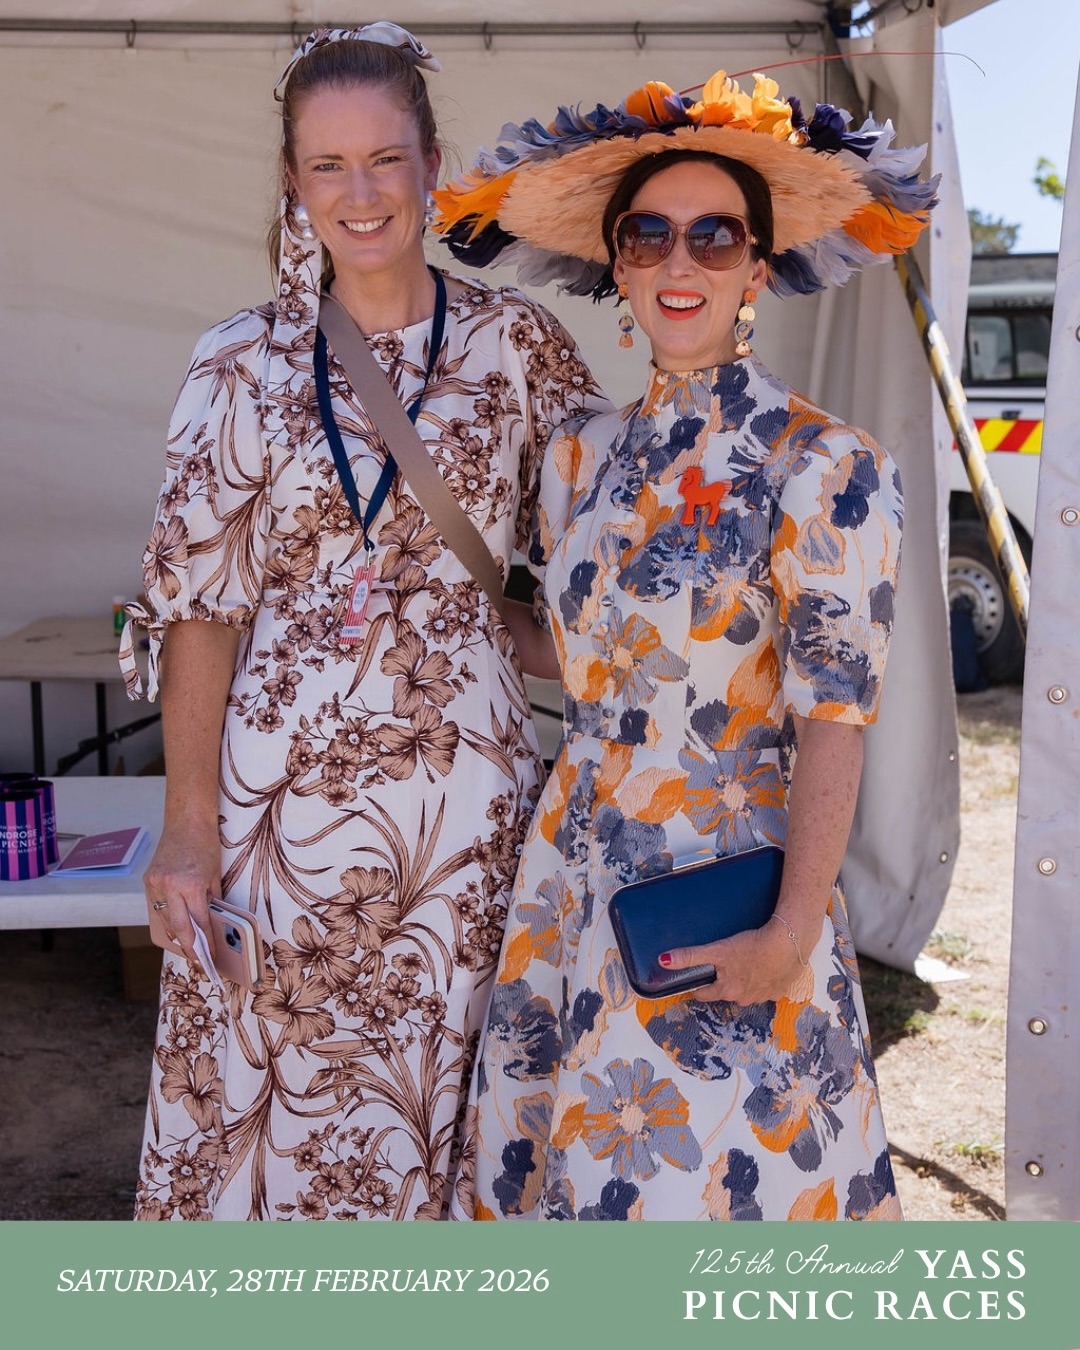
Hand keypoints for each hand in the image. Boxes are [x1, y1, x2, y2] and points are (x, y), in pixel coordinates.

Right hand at [144, 819, 220, 969]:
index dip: (206, 944)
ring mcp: (154, 884)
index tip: (211, 957)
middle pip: (178, 928)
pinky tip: (176, 928)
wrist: (186, 820)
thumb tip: (209, 927)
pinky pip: (157, 907)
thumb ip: (210, 901)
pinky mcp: (147, 880)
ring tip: (189, 950)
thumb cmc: (205, 844)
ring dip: (176, 936)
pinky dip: (166, 919)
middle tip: (199, 964)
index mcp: (189, 885)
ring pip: (164, 920)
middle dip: (189, 949)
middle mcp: (168, 886)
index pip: (199, 923)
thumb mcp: (214, 875)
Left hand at [658, 915, 817, 1004]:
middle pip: (727, 993)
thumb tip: (663, 961)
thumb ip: (690, 957)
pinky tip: (765, 965)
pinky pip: (767, 988)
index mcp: (728, 991)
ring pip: (747, 991)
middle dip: (723, 982)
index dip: (699, 986)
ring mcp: (764, 996)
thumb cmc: (752, 947)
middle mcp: (745, 999)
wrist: (788, 944)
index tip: (696, 981)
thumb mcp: (717, 950)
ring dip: (744, 981)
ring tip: (745, 963)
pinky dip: (764, 979)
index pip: (705, 994)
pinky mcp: (781, 989)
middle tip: (723, 966)